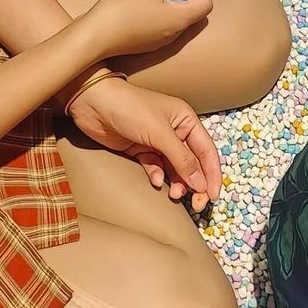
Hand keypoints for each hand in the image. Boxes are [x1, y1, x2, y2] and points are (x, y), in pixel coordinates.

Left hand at [68, 76, 221, 209]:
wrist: (93, 104)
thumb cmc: (129, 108)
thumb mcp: (160, 133)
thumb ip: (181, 158)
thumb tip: (201, 183)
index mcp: (185, 120)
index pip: (206, 151)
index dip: (212, 174)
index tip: (213, 196)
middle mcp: (175, 131)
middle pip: (192, 163)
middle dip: (196, 183)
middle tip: (196, 204)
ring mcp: (157, 141)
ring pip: (174, 168)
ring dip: (177, 183)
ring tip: (173, 194)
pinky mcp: (140, 149)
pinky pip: (155, 167)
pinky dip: (158, 176)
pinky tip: (156, 181)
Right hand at [78, 0, 212, 58]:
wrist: (92, 38)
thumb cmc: (123, 10)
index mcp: (180, 19)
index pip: (205, 3)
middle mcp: (173, 31)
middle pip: (180, 3)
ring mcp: (157, 37)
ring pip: (161, 7)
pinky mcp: (141, 39)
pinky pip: (148, 15)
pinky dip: (139, 0)